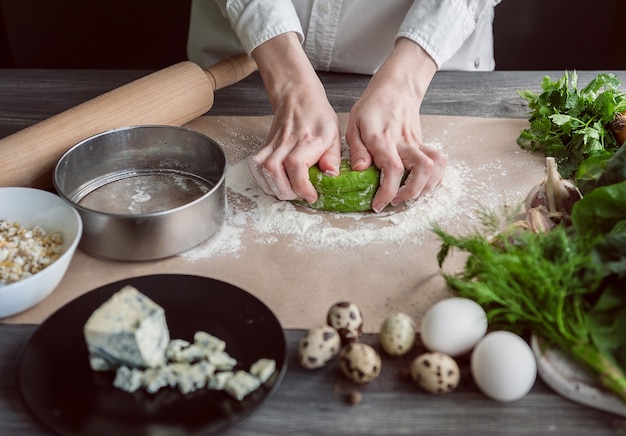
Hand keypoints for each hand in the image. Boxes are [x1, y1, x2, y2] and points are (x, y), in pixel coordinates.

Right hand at [249, 33, 341, 202]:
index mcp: (308, 139)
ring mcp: (274, 143)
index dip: (302, 186)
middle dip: (287, 191)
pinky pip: (255, 164)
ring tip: (288, 192)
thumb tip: (330, 174)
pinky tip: (273, 184)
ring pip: (263, 168)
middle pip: (275, 170)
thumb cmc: (318, 116)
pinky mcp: (265, 145)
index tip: (311, 195)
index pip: (296, 165)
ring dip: (273, 187)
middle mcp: (288, 141)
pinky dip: (261, 179)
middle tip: (300, 195)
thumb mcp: (334, 134)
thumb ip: (333, 156)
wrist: (297, 96)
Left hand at [346, 38, 445, 212]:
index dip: (388, 192)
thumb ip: (358, 149)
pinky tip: (422, 185)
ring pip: (436, 166)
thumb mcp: (354, 124)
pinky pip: (439, 162)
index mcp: (383, 139)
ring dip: (427, 186)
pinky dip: (435, 177)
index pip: (393, 169)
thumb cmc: (372, 106)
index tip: (378, 205)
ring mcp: (417, 142)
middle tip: (395, 201)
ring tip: (409, 195)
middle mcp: (404, 142)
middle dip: (412, 193)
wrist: (397, 87)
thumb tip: (360, 170)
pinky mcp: (424, 143)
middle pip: (423, 170)